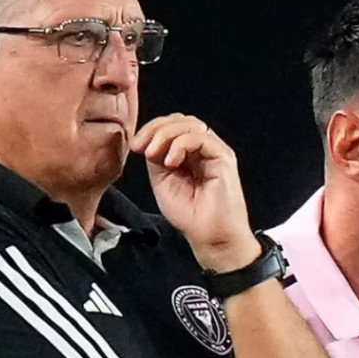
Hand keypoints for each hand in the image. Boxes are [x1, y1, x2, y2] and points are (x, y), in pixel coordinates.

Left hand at [130, 113, 259, 271]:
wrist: (210, 237)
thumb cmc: (191, 216)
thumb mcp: (162, 182)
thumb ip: (157, 159)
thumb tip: (149, 141)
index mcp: (188, 154)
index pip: (171, 127)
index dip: (151, 130)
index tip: (135, 146)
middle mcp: (203, 149)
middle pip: (180, 120)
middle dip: (156, 128)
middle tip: (141, 146)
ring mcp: (214, 151)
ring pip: (190, 124)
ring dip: (166, 135)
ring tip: (153, 154)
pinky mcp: (224, 157)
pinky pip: (202, 138)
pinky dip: (181, 144)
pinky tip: (171, 162)